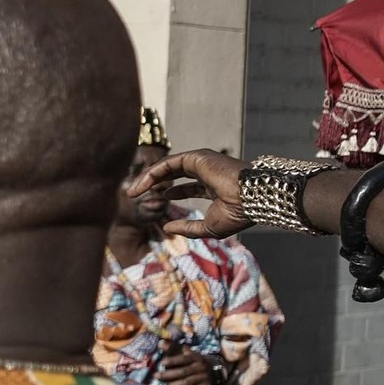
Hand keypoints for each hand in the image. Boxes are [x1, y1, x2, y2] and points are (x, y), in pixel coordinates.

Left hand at [129, 150, 249, 239]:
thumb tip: (166, 228)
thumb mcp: (208, 227)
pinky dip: (151, 174)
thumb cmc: (238, 213)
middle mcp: (207, 172)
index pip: (189, 186)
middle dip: (153, 183)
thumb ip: (187, 228)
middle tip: (134, 193)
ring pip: (166, 168)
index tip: (160, 198)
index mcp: (214, 186)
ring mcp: (201, 163)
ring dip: (147, 179)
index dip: (172, 191)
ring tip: (131, 192)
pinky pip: (166, 164)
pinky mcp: (195, 157)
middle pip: (173, 174)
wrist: (253, 198)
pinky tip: (140, 186)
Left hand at [157, 349, 217, 384]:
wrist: (214, 374)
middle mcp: (201, 367)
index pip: (184, 359)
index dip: (173, 360)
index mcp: (196, 358)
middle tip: (156, 376)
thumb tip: (160, 343)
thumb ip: (173, 349)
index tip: (162, 363)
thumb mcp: (187, 354)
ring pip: (186, 382)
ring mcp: (204, 378)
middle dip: (168, 375)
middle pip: (183, 372)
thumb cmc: (195, 363)